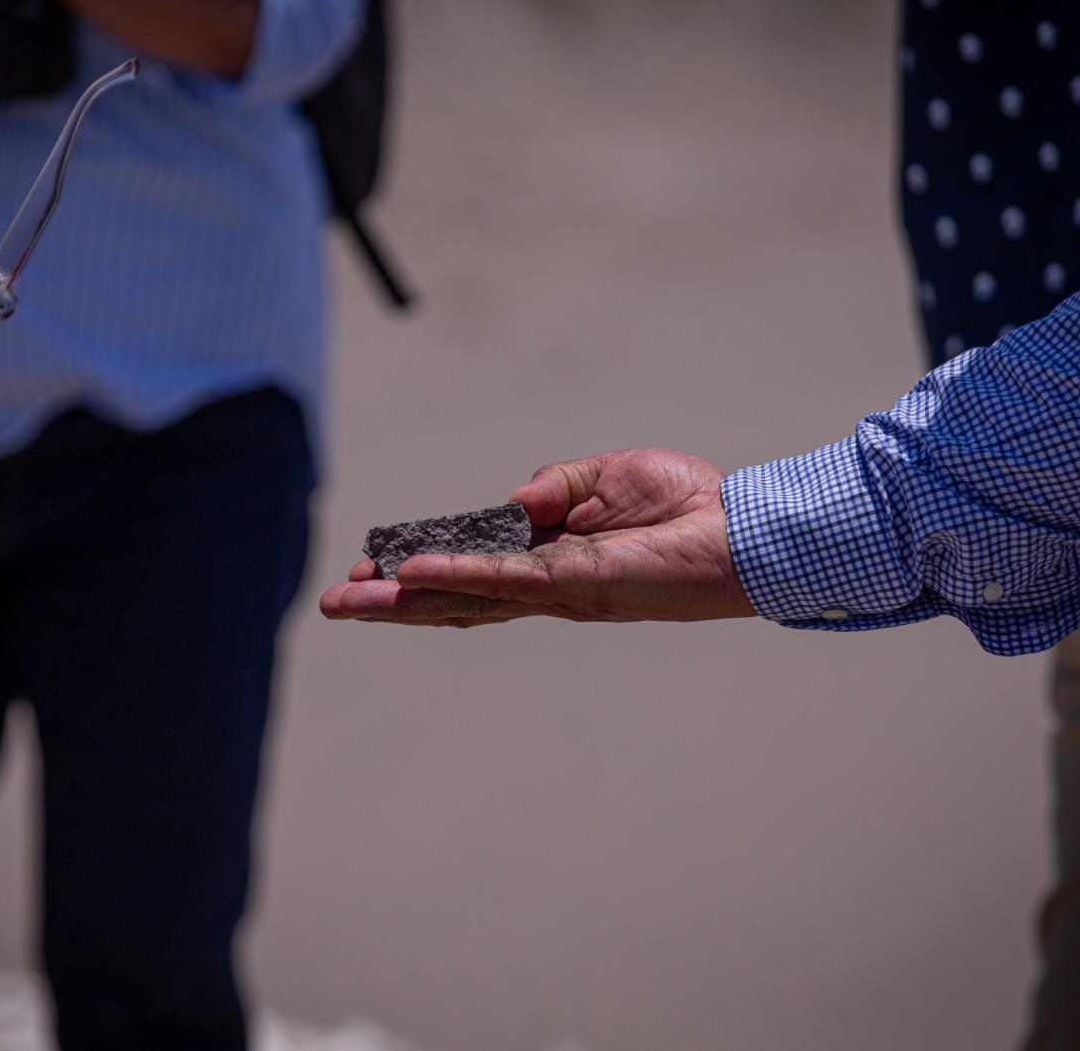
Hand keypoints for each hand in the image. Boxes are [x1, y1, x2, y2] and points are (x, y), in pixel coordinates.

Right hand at [319, 448, 756, 626]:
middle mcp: (546, 582)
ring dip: (402, 603)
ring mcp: (556, 589)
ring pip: (463, 598)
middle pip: (454, 596)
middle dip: (393, 603)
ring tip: (348, 604)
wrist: (742, 531)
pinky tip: (409, 577)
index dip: (425, 568)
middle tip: (337, 602)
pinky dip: (454, 576)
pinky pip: (501, 581)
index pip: (472, 567)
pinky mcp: (574, 584)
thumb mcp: (607, 475)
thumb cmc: (688, 504)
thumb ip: (553, 486)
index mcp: (551, 555)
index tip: (377, 565)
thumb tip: (510, 504)